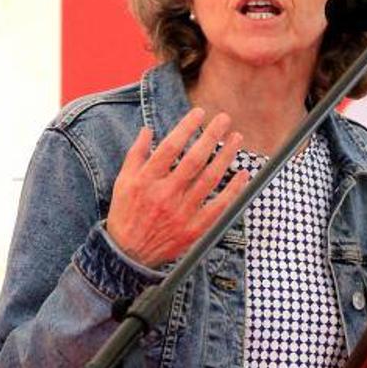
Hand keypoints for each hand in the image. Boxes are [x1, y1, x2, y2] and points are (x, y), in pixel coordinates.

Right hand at [105, 108, 250, 267]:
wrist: (128, 255)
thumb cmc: (126, 213)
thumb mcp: (123, 182)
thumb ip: (136, 155)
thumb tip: (148, 129)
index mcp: (146, 181)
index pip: (170, 147)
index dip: (186, 127)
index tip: (200, 112)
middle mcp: (165, 195)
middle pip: (193, 160)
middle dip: (211, 136)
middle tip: (225, 119)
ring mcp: (181, 213)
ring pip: (210, 179)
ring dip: (226, 156)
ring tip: (237, 138)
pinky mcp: (194, 229)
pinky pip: (219, 206)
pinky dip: (234, 190)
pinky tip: (244, 174)